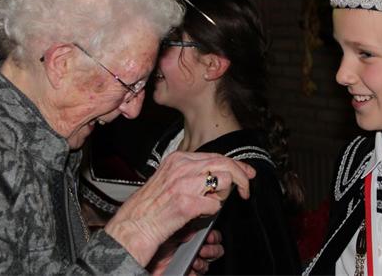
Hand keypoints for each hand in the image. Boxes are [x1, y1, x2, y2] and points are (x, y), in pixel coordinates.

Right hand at [103, 151, 254, 266]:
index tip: (247, 173)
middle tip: (246, 190)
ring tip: (208, 205)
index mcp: (178, 159)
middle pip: (225, 164)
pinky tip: (198, 214)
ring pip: (224, 182)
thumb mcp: (170, 179)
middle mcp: (181, 167)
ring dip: (223, 197)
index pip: (216, 155)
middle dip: (241, 177)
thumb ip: (192, 173)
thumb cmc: (150, 207)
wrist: (133, 227)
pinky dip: (211, 212)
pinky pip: (215, 206)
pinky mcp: (186, 203)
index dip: (236, 165)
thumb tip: (220, 175)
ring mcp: (184, 184)